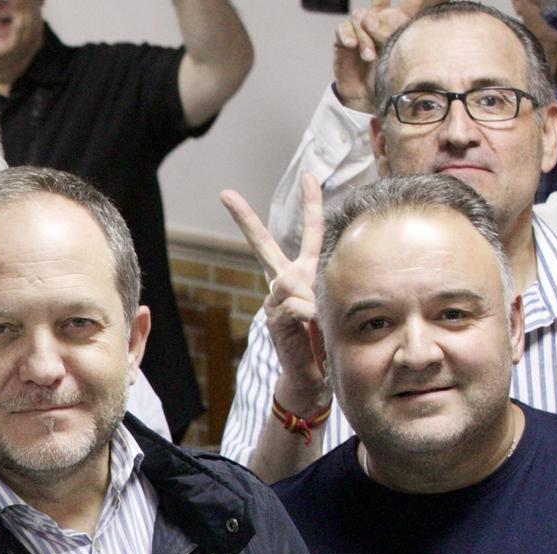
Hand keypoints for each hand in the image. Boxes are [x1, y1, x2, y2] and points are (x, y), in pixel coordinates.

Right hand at [221, 176, 327, 417]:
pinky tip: (309, 328)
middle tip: (225, 195)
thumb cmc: (326, 339)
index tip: (309, 175)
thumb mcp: (330, 305)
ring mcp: (275, 301)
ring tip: (316, 322)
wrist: (314, 375)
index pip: (308, 232)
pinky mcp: (274, 318)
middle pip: (264, 245)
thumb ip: (315, 290)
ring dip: (309, 300)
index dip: (310, 203)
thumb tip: (294, 290)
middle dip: (244, 218)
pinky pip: (294, 305)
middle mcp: (284, 283)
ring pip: (290, 281)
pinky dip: (306, 315)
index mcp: (304, 273)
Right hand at [333, 0, 420, 112]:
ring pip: (360, 18)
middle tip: (384, 33)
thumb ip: (396, 30)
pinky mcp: (343, 40)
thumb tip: (394, 15)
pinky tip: (352, 45)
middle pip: (378, 2)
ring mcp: (360, 28)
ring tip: (369, 57)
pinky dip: (347, 35)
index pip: (409, 1)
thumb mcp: (399, 51)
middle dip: (377, 11)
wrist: (367, 96)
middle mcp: (379, 20)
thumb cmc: (388, 74)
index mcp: (399, 19)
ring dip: (364, 37)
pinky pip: (343, 28)